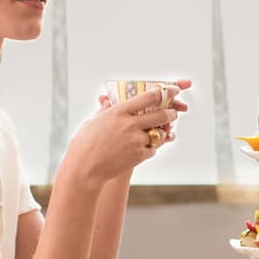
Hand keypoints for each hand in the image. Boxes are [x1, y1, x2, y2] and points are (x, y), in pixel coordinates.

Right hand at [62, 80, 189, 183]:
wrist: (85, 168)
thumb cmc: (84, 144)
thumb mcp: (93, 122)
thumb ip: (104, 111)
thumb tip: (107, 101)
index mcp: (118, 112)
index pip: (147, 97)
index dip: (162, 92)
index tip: (170, 90)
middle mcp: (129, 124)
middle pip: (160, 115)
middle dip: (170, 113)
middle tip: (173, 112)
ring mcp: (135, 141)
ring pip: (158, 134)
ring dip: (161, 133)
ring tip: (162, 132)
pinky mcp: (138, 156)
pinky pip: (152, 150)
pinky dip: (150, 148)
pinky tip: (145, 148)